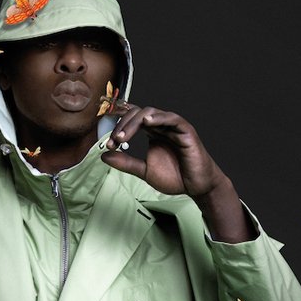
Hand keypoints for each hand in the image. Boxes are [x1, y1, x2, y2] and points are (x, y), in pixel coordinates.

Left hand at [99, 101, 230, 199]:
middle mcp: (161, 126)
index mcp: (152, 132)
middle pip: (137, 114)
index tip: (108, 143)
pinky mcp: (186, 130)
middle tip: (113, 141)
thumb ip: (126, 162)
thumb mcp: (144, 171)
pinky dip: (158, 118)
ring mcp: (174, 127)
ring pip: (151, 113)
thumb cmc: (175, 177)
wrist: (197, 187)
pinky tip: (147, 121)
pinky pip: (171, 119)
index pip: (131, 120)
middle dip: (122, 126)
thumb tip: (104, 156)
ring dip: (134, 122)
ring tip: (123, 136)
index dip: (118, 126)